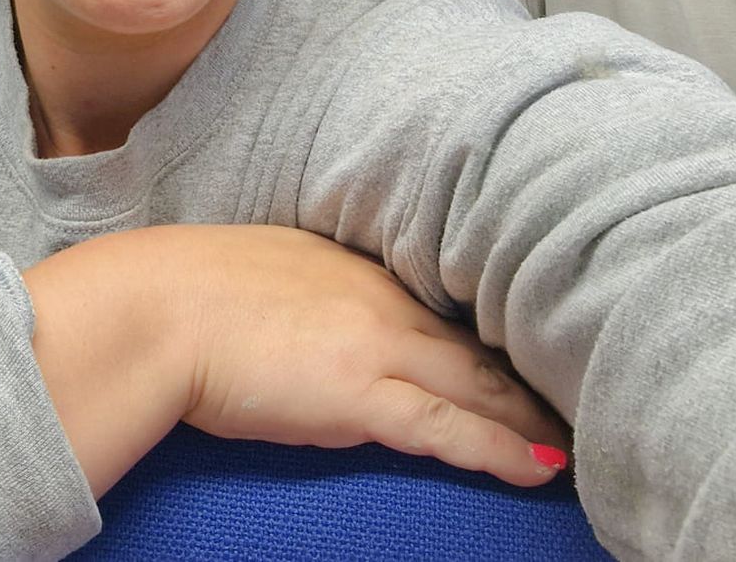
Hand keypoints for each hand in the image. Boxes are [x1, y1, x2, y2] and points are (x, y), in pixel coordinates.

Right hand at [25, 225, 567, 496]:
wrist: (153, 311)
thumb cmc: (184, 295)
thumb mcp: (262, 275)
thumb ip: (304, 294)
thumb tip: (312, 325)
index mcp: (358, 267)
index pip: (445, 307)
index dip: (495, 335)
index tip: (531, 351)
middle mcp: (383, 300)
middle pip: (478, 345)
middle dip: (533, 373)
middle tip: (581, 396)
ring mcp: (378, 345)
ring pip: (480, 385)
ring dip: (533, 417)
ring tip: (579, 441)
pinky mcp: (362, 395)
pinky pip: (451, 429)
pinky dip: (502, 449)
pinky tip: (542, 469)